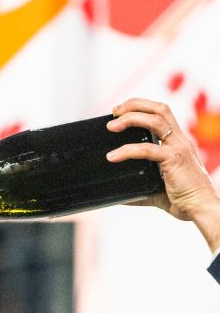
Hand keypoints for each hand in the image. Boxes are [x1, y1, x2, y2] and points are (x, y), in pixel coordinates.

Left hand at [107, 99, 219, 252]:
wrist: (200, 208)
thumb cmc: (183, 199)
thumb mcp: (157, 190)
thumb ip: (140, 188)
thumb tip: (119, 196)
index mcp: (177, 142)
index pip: (161, 113)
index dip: (142, 107)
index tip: (120, 112)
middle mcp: (179, 140)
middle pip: (159, 108)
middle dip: (134, 104)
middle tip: (113, 112)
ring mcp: (178, 148)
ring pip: (155, 120)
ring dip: (130, 118)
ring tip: (111, 127)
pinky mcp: (174, 159)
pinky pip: (148, 150)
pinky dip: (127, 150)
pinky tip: (113, 157)